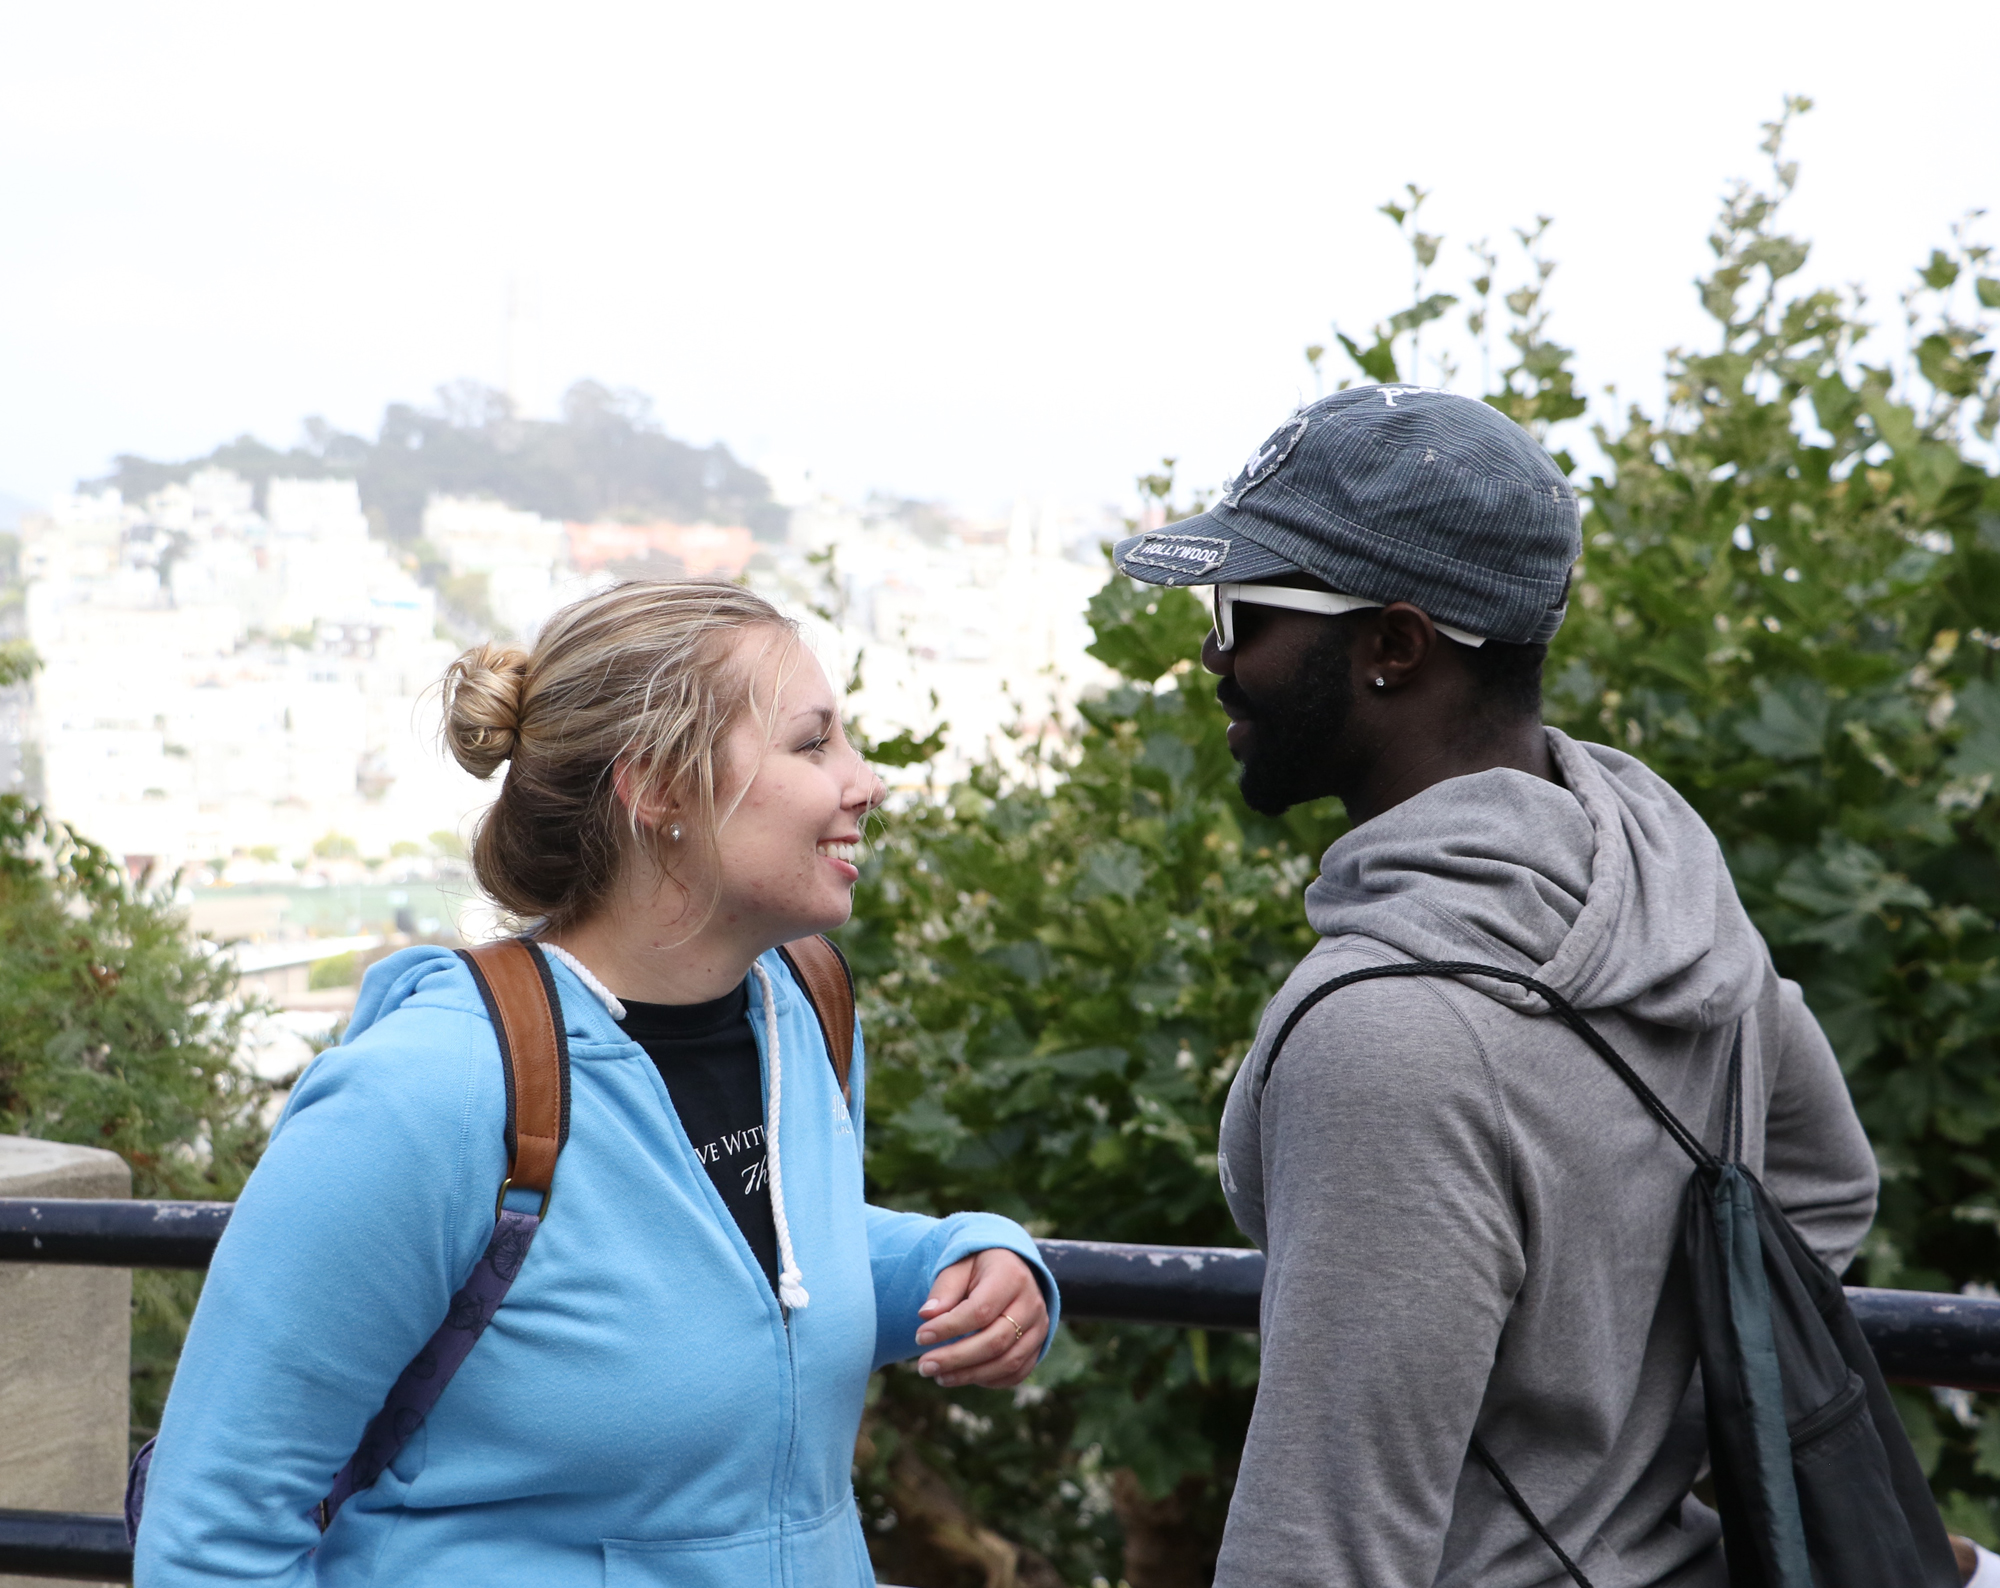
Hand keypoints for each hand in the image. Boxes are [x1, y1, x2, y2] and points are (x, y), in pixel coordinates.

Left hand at [913, 1248, 1048, 1388]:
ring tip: (939, 1376)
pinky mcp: (1039, 1345)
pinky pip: (1017, 1373)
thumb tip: (926, 1316)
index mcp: (1011, 1276)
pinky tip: (963, 1376)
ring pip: (1007, 1362)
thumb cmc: (979, 1268)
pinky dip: (989, 1380)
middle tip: (924, 1366)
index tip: (920, 1337)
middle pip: (995, 1341)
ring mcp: (1039, 1327)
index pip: (980, 1311)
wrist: (1011, 1268)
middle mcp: (1031, 1303)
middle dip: (956, 1358)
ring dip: (970, 1375)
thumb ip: (944, 1289)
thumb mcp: (959, 1266)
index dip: (948, 1328)